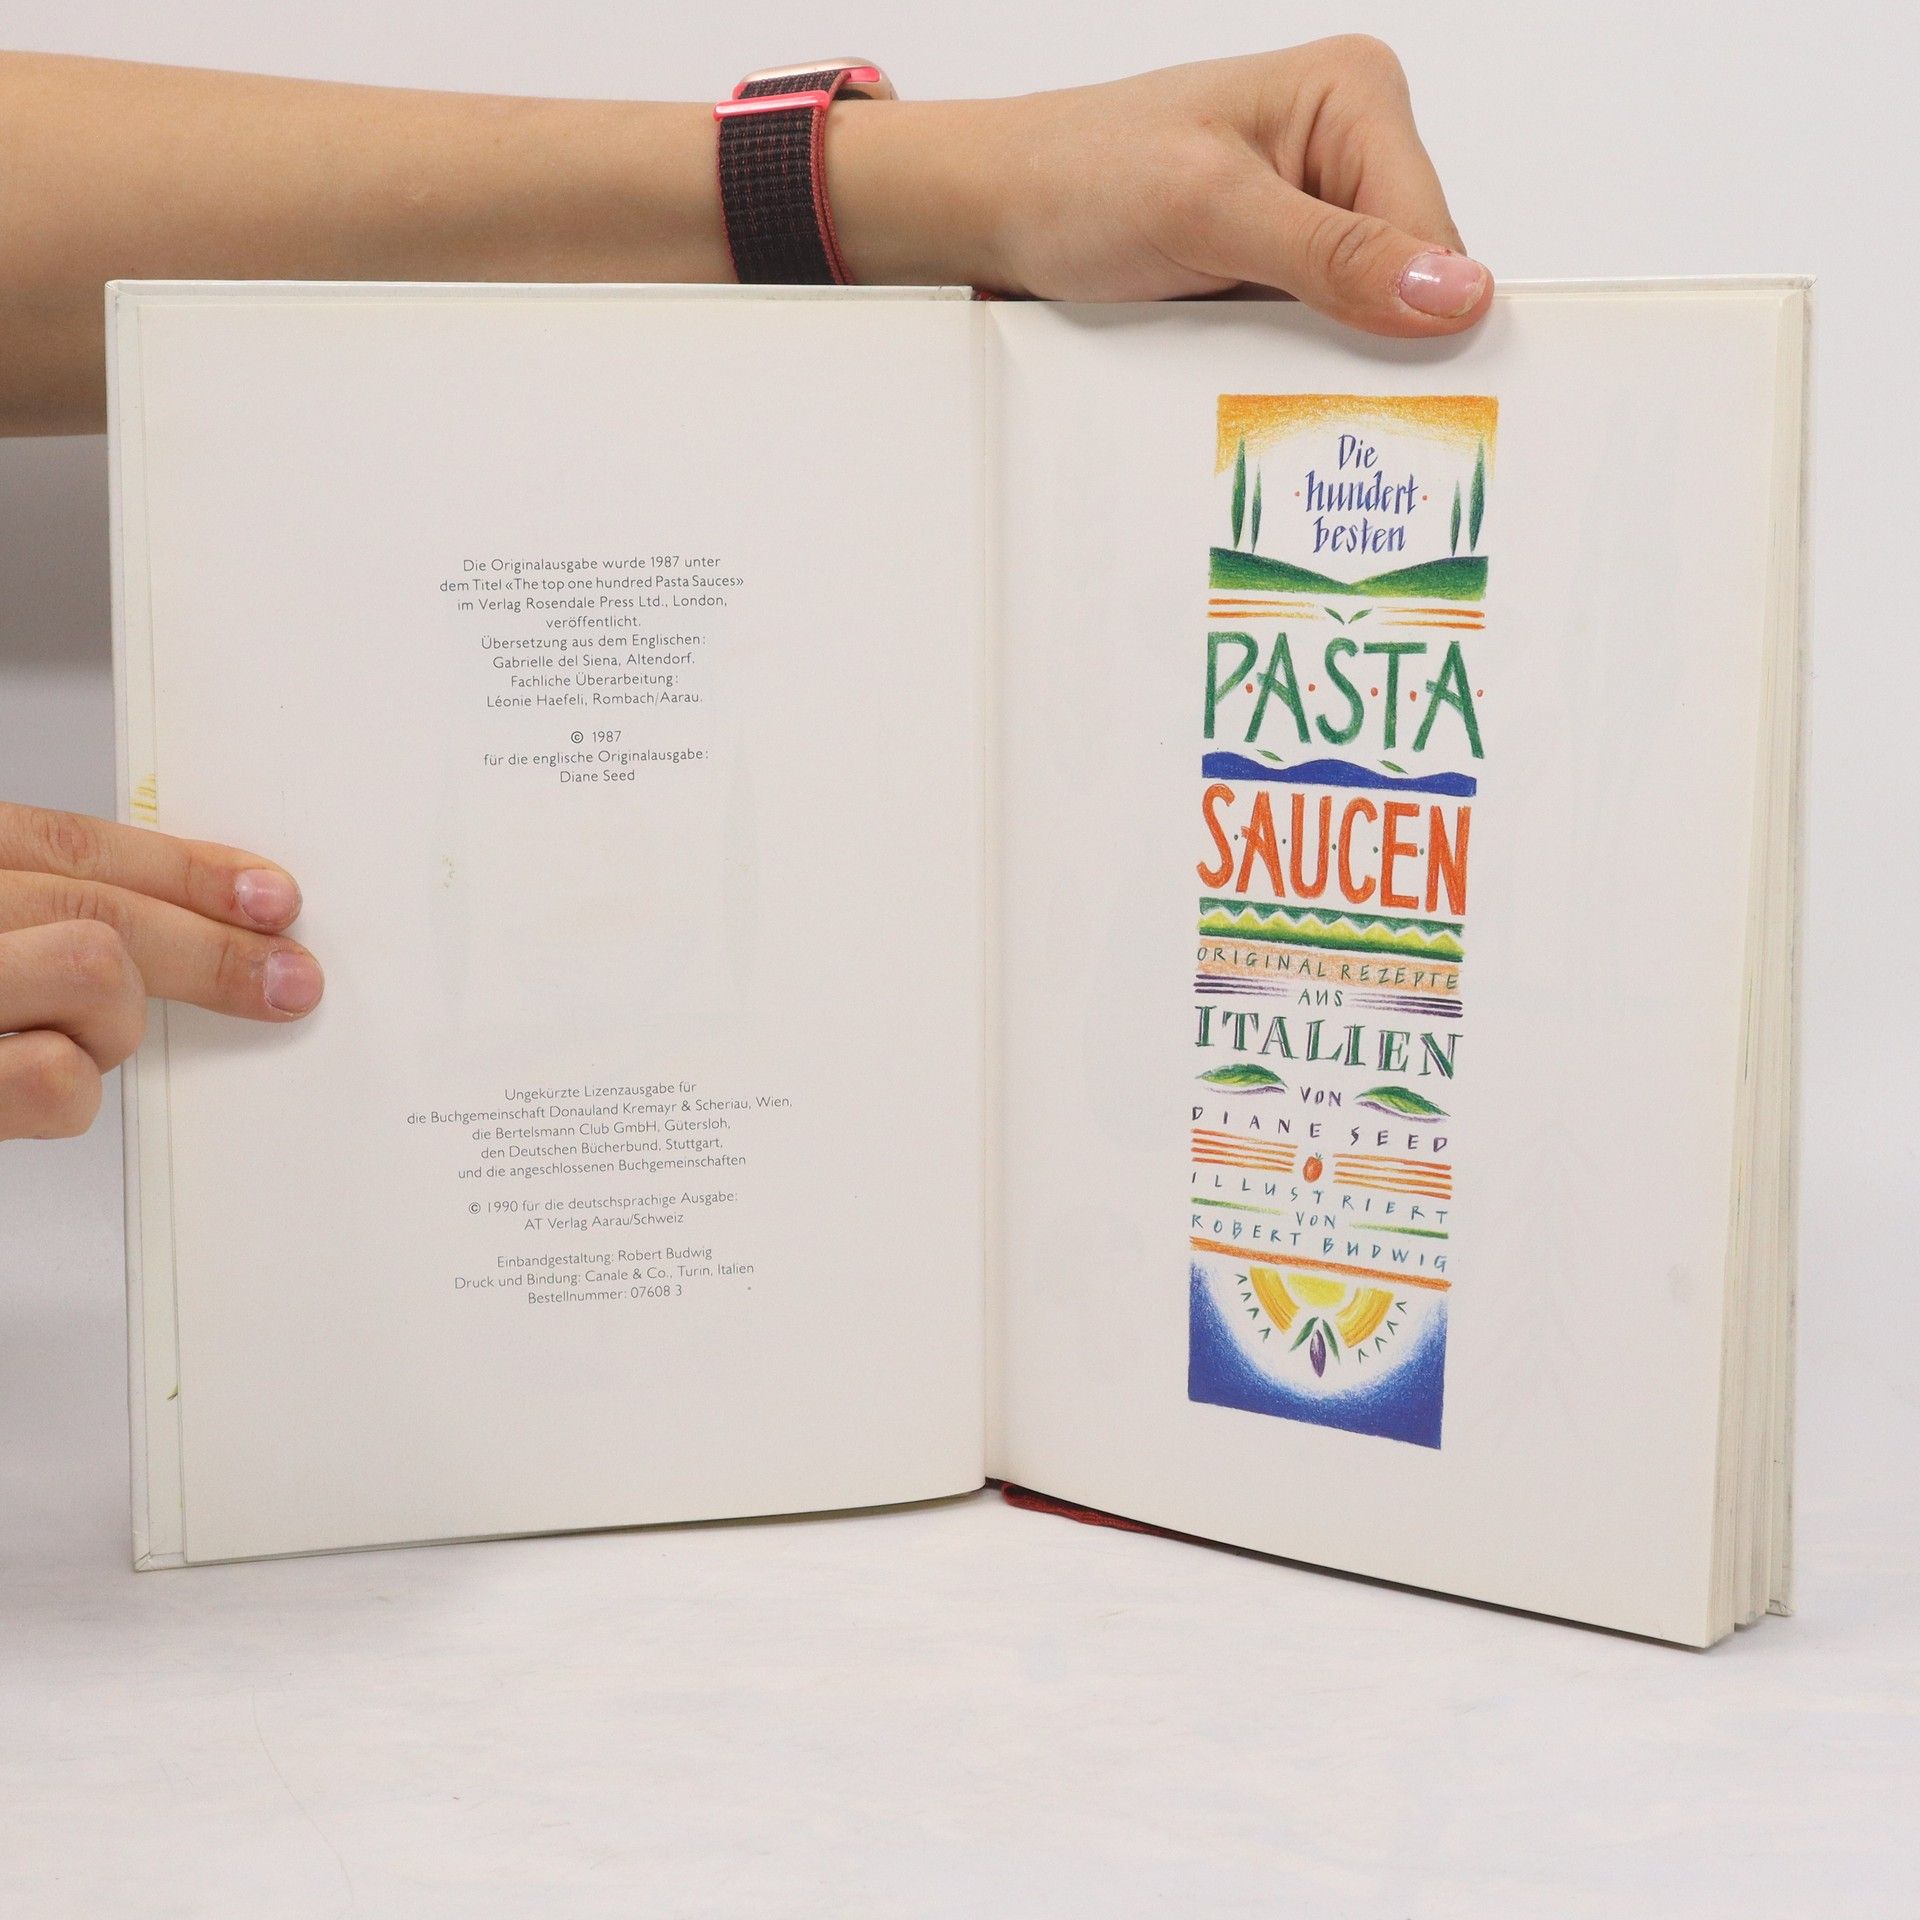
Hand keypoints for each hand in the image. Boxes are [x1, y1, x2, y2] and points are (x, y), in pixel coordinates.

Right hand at [0, 804, 322, 1140]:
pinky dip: (67, 1091)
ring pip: (97, 973)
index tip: (273, 894)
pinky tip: (31, 1095)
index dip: (186, 869)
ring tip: (71, 1053)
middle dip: (215, 949)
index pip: (74, 846)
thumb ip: (47, 921)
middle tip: (291, 983)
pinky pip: (57, 1077)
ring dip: (115, 1027)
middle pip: (104, 907)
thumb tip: (187, 929)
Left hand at [834, 38, 1490, 335]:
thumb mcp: (1209, 213)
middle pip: (1410, 285)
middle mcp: (1348, 150)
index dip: (1418, 321)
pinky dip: (1286, 371)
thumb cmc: (1080, 180)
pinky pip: (1314, 337)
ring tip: (1270, 394)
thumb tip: (1455, 293)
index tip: (1393, 398)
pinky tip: (1255, 388)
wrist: (998, 209)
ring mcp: (1314, 216)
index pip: (1436, 235)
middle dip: (1368, 347)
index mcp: (1355, 97)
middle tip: (1314, 406)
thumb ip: (1334, 255)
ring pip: (1365, 323)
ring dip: (1321, 368)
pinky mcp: (1278, 269)